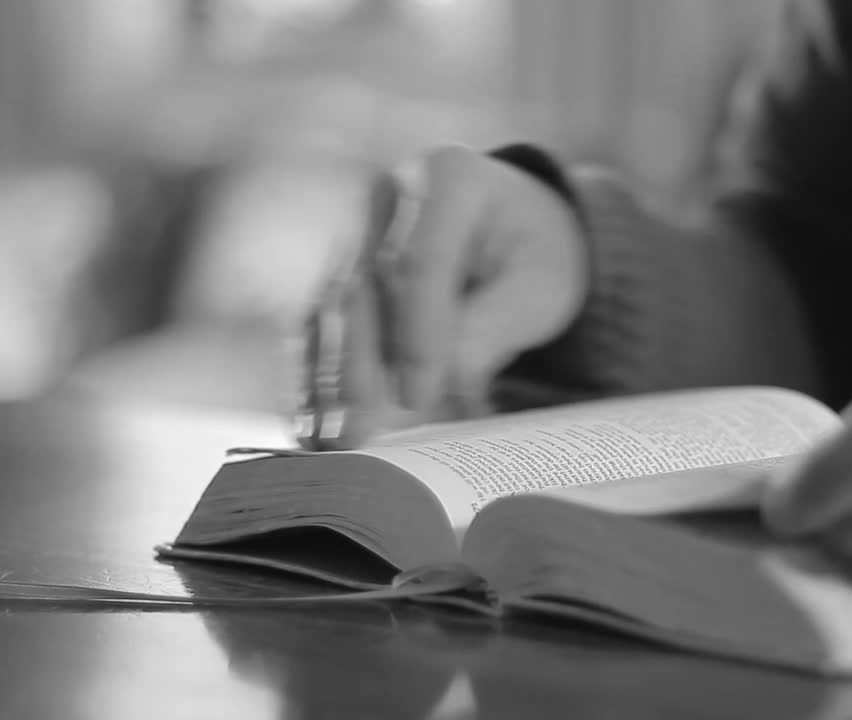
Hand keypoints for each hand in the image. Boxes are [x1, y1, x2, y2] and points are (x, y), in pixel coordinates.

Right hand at [313, 145, 589, 446]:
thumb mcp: (539, 288)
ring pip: (333, 307)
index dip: (416, 334)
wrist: (518, 226)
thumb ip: (493, 326)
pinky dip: (317, 372)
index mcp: (451, 178)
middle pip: (364, 285)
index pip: (423, 262)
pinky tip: (312, 422)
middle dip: (360, 366)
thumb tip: (445, 384)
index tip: (417, 397)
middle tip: (359, 435)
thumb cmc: (536, 255)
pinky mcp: (341, 264)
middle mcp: (392, 192)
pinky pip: (322, 321)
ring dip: (326, 376)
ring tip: (327, 439)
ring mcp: (358, 225)